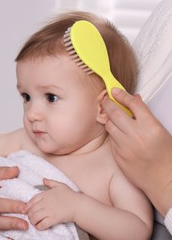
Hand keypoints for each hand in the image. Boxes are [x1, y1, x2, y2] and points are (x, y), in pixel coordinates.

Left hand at [27, 179, 78, 229]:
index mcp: (45, 194)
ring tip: (35, 223)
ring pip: (35, 217)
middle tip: (31, 218)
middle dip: (29, 215)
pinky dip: (39, 227)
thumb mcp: (60, 185)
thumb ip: (51, 182)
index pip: (31, 201)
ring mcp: (49, 210)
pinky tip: (40, 227)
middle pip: (31, 210)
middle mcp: (45, 202)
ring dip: (33, 221)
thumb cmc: (70, 195)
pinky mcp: (54, 219)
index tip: (27, 210)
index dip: (27, 207)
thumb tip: (43, 179)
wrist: (79, 205)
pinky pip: (42, 224)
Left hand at [102, 88, 171, 215]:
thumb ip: (146, 116)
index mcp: (151, 127)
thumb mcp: (161, 132)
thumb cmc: (165, 157)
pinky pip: (111, 139)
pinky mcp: (117, 155)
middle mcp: (136, 135)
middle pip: (115, 112)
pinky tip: (116, 133)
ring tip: (111, 116)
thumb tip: (134, 100)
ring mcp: (125, 146)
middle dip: (108, 103)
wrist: (163, 181)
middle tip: (106, 99)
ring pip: (109, 125)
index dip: (122, 95)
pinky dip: (112, 134)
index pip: (133, 104)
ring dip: (109, 119)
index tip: (115, 90)